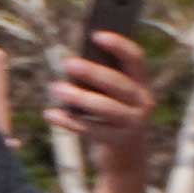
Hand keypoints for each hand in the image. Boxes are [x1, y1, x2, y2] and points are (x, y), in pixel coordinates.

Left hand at [43, 24, 158, 149]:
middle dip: (92, 72)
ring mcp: (132, 124)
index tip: (96, 35)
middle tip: (67, 63)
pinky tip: (50, 113)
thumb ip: (103, 79)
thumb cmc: (114, 115)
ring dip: (79, 97)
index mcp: (142, 84)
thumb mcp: (116, 96)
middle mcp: (143, 102)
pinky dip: (68, 121)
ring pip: (105, 107)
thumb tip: (75, 63)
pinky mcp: (117, 142)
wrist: (127, 158)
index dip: (118, 45)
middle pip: (118, 83)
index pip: (136, 59)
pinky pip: (90, 129)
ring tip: (56, 88)